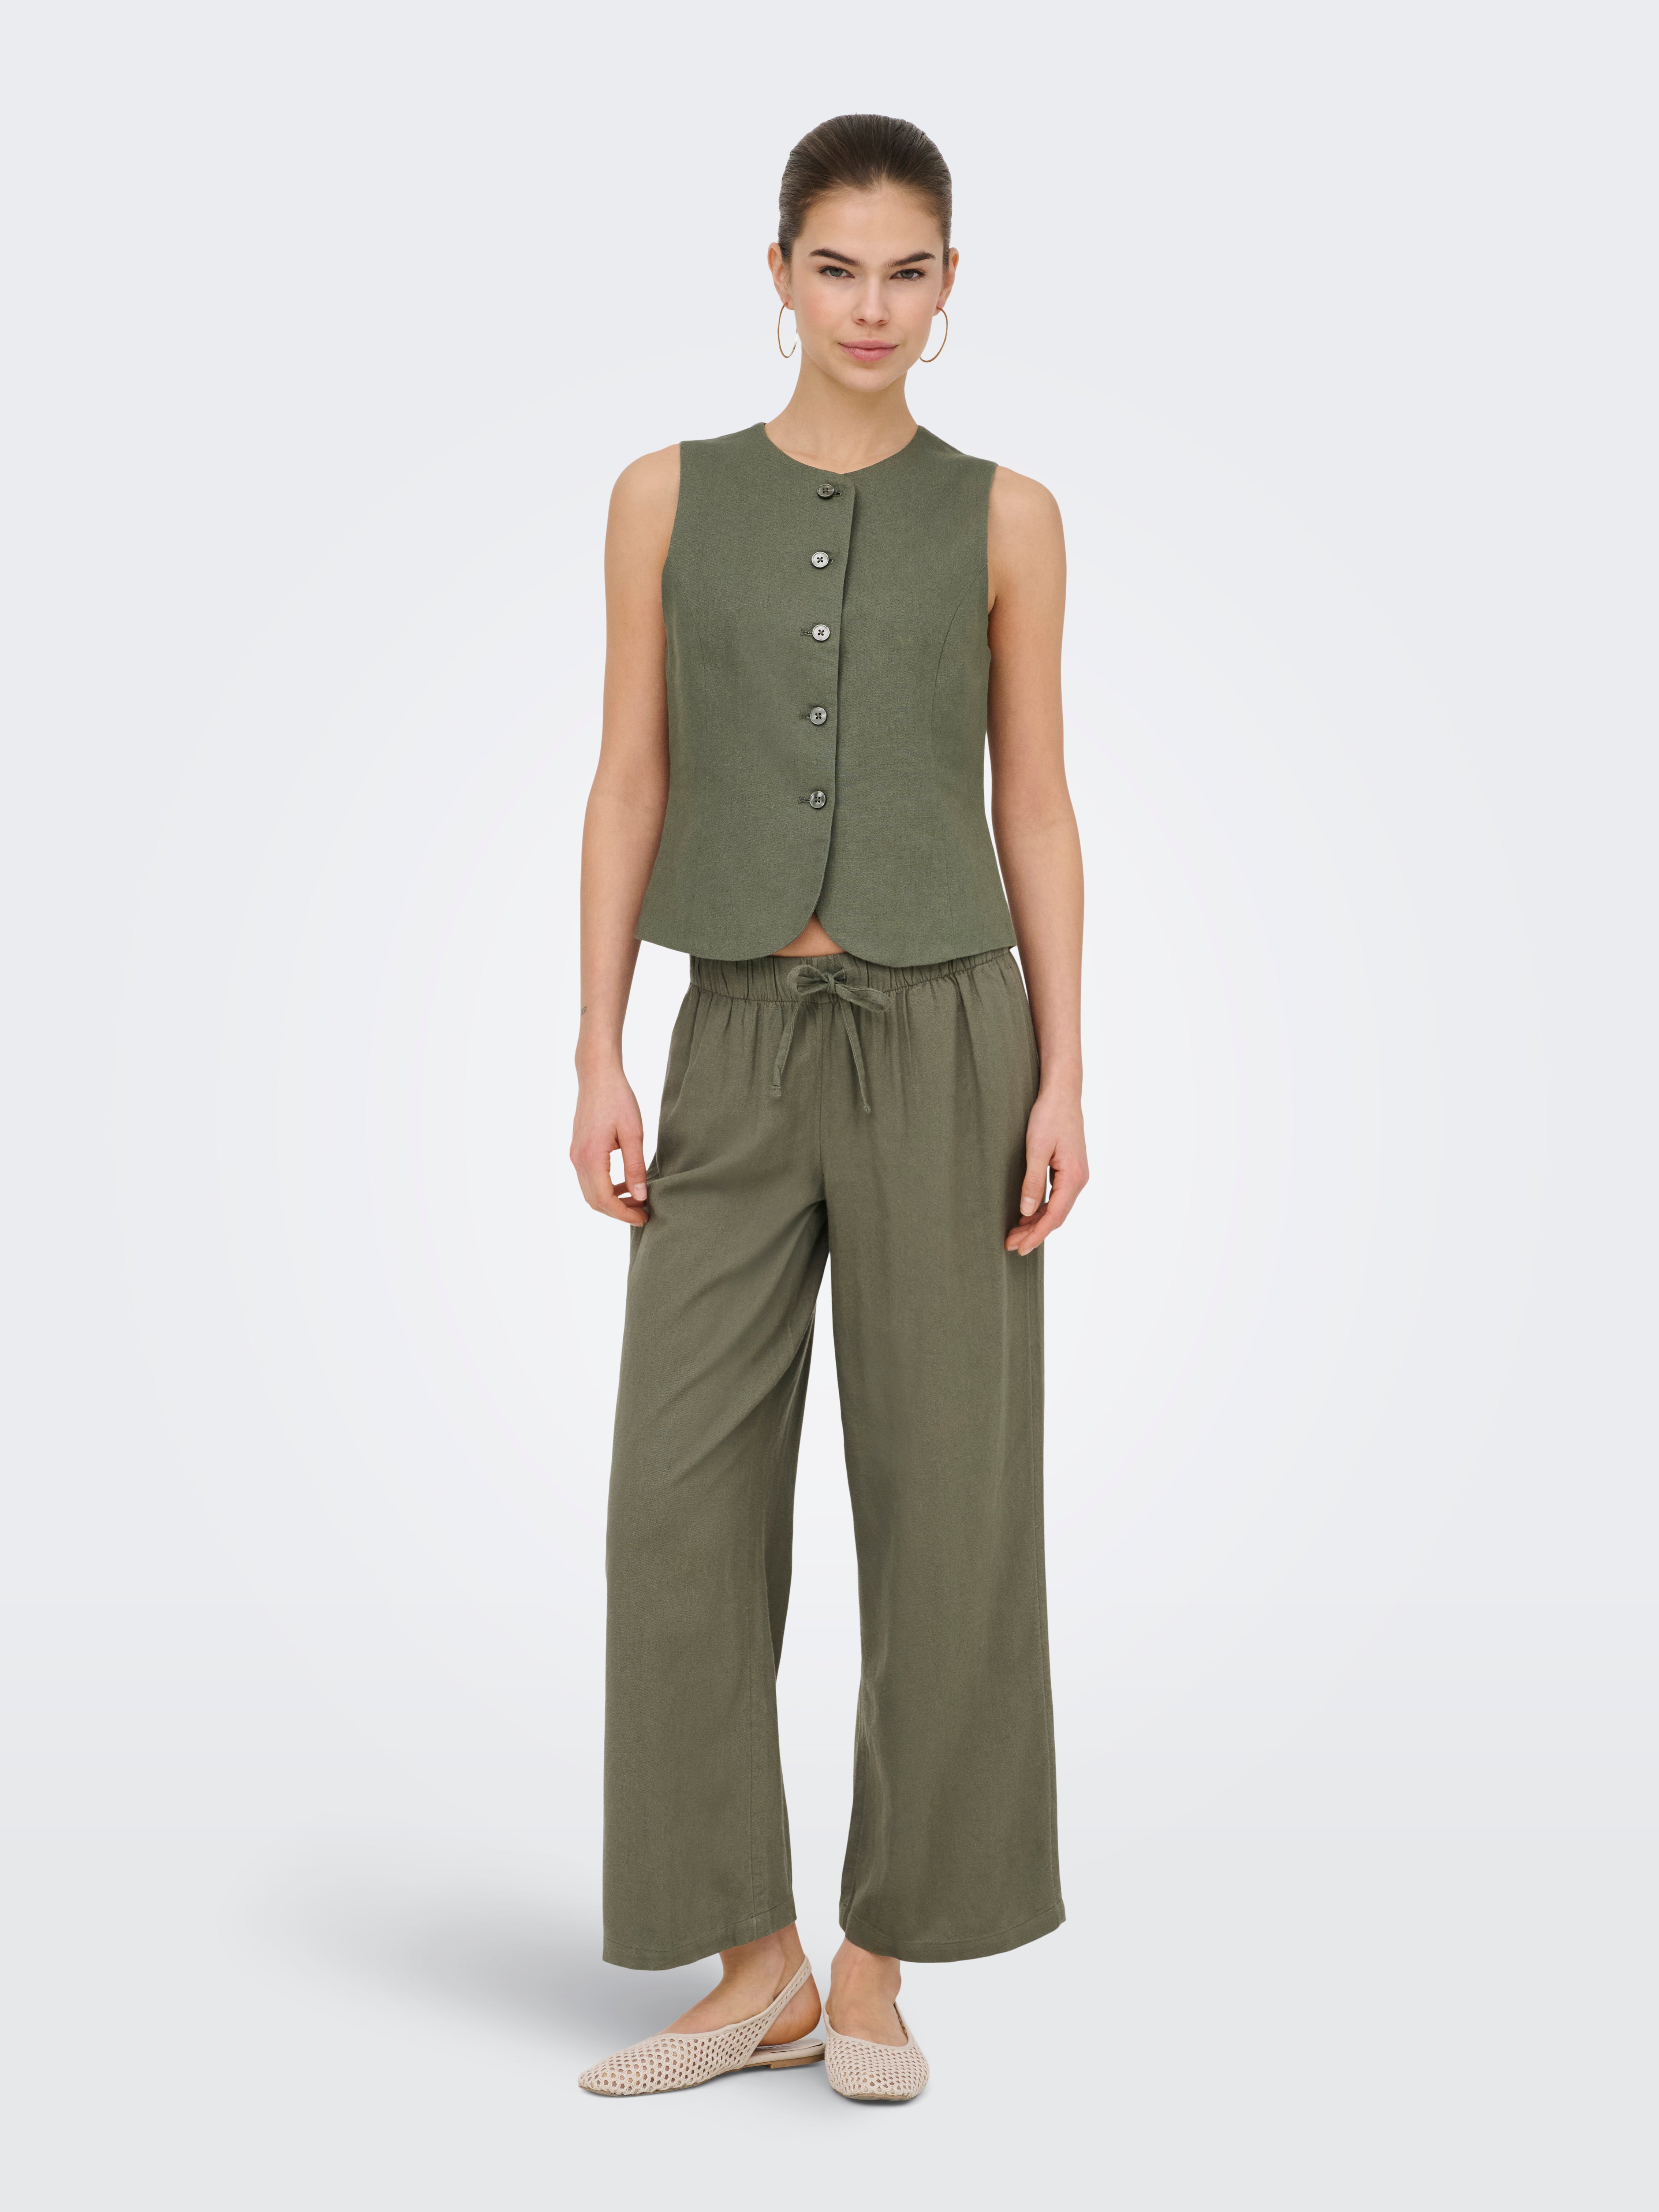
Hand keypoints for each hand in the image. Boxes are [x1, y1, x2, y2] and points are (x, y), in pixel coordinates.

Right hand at [571, 1066, 649, 1226]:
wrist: (597, 1076)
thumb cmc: (618, 1099)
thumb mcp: (633, 1133)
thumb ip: (635, 1167)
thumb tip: (640, 1196)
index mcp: (591, 1157)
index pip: (605, 1200)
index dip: (625, 1214)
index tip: (644, 1218)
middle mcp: (578, 1159)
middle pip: (595, 1201)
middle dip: (619, 1212)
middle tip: (643, 1212)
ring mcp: (575, 1155)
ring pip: (590, 1192)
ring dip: (612, 1201)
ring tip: (637, 1199)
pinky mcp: (578, 1150)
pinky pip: (589, 1179)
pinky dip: (605, 1188)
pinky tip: (624, 1184)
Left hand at [1006, 1085, 1087, 1254]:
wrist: (1062, 1093)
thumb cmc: (1049, 1116)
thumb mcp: (1036, 1149)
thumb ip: (1032, 1181)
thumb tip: (1026, 1211)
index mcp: (1074, 1177)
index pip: (1054, 1216)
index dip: (1036, 1235)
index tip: (1018, 1248)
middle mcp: (1079, 1179)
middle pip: (1056, 1216)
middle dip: (1033, 1233)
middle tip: (1010, 1245)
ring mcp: (1075, 1175)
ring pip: (1056, 1208)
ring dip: (1036, 1222)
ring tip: (1014, 1234)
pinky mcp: (1069, 1169)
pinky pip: (1056, 1197)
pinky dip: (1041, 1209)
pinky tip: (1026, 1214)